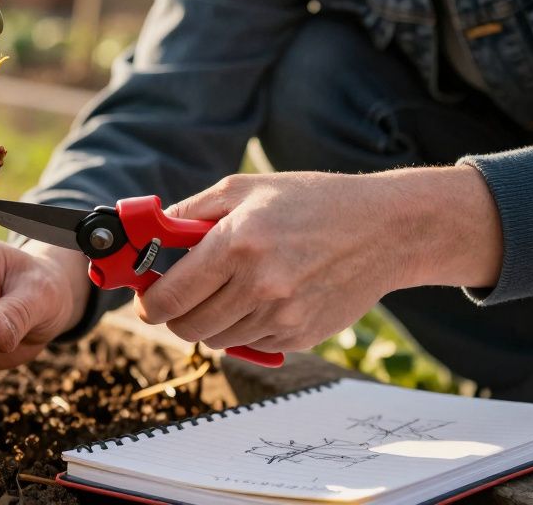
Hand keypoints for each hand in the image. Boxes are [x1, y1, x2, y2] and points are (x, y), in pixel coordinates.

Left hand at [135, 167, 501, 352]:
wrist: (385, 229)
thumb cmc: (312, 201)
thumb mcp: (243, 189)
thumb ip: (188, 213)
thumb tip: (147, 235)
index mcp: (237, 244)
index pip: (170, 297)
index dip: (148, 303)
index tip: (146, 298)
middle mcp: (258, 285)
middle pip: (188, 327)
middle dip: (176, 315)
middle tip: (181, 295)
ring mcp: (283, 314)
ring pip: (218, 340)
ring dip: (212, 321)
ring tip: (231, 287)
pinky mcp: (303, 334)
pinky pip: (253, 343)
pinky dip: (247, 326)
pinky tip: (266, 295)